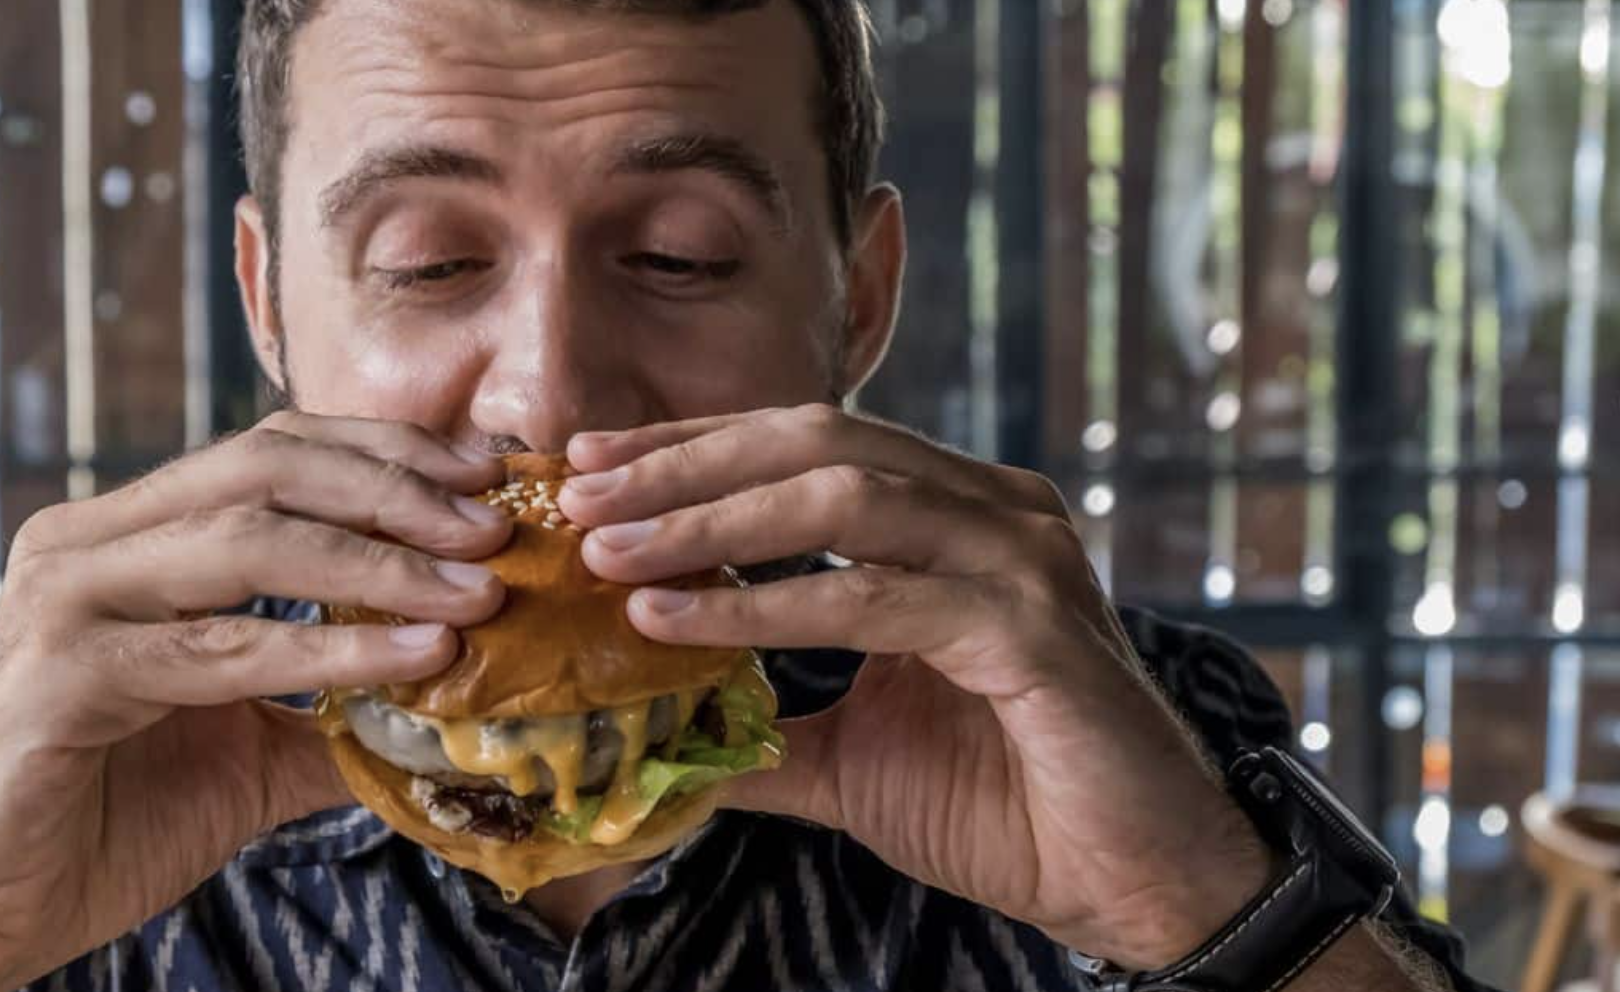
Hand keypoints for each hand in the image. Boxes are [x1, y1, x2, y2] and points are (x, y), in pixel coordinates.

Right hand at [0, 412, 511, 991]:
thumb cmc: (110, 819)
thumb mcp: (251, 749)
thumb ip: (340, 707)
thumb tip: (461, 693)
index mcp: (128, 534)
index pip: (274, 451)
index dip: (387, 452)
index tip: (486, 476)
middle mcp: (89, 541)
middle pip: (267, 469)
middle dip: (396, 491)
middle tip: (494, 530)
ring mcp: (69, 598)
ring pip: (248, 540)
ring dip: (380, 562)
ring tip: (476, 592)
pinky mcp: (63, 673)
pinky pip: (222, 646)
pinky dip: (330, 646)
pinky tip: (416, 654)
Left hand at [559, 405, 1274, 969]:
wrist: (1133, 883)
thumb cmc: (1010, 808)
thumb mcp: (854, 755)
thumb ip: (765, 727)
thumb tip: (658, 728)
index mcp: (958, 515)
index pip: (809, 446)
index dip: (696, 448)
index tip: (591, 468)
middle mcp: (994, 512)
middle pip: (817, 444)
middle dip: (687, 466)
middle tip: (579, 497)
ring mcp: (1019, 558)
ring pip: (844, 497)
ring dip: (710, 519)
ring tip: (609, 552)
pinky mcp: (1028, 627)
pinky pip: (871, 596)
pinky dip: (763, 603)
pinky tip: (675, 616)